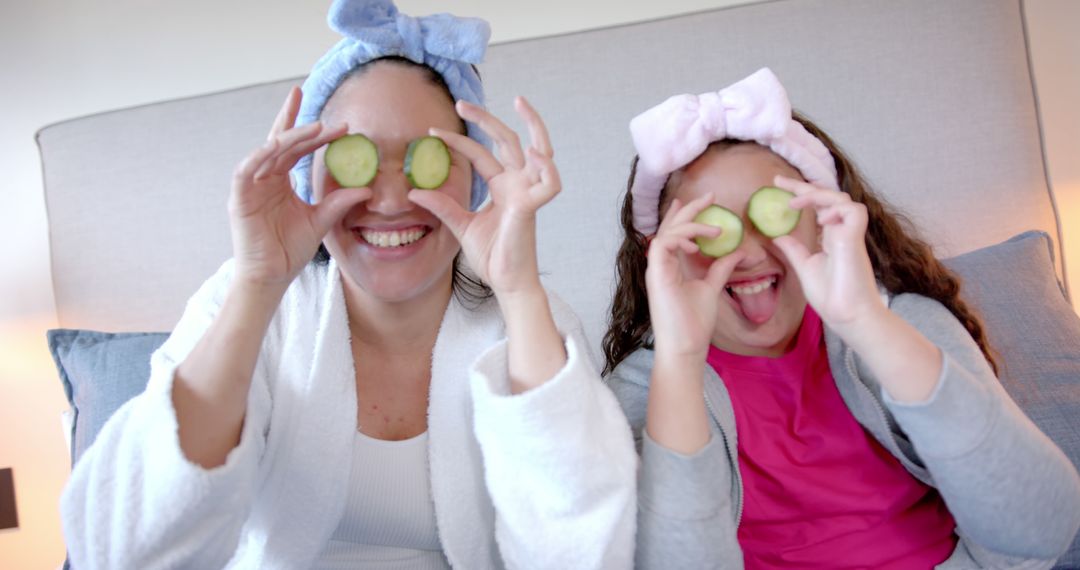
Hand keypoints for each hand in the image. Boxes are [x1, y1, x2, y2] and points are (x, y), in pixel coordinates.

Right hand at [228, 86, 370, 288]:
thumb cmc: (290, 249)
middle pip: (281, 140)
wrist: (272, 276)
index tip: (341, 125)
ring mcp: (250, 185)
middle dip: (295, 118)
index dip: (316, 133)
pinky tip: (277, 145)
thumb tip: (367, 187)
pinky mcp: (239, 197)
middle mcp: (265, 177)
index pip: (298, 148)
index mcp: (281, 179)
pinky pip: (246, 170)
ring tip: (314, 127)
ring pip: (268, 150)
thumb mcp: (321, 220)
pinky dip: (260, 156)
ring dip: (290, 136)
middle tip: (308, 94)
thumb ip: (340, 202)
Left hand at [407, 97, 559, 297]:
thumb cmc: (492, 255)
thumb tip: (413, 192)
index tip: (432, 131)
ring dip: (534, 125)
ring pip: (540, 150)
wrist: (505, 282)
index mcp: (503, 186)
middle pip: (508, 141)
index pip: (481, 154)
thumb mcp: (460, 225)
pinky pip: (550, 183)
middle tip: (461, 103)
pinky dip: (547, 167)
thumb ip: (442, 206)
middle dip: (486, 119)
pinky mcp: (532, 208)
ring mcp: (528, 193)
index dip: (458, 141)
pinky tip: (535, 153)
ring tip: (519, 103)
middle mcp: (517, 184)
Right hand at [646, 195, 744, 358]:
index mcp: (670, 267)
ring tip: (715, 229)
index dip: (684, 215)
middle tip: (710, 197)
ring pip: (666, 232)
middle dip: (689, 209)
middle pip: (669, 227)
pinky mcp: (656, 274)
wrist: (686, 345)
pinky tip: (697, 243)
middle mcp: (660, 265)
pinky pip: (662, 244)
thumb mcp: (711, 288)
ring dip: (690, 224)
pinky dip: (679, 238)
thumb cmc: (694, 323)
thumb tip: (736, 253)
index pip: (674, 233)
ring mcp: (656, 269)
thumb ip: (720, 269)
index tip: (702, 202)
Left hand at [771, 175, 884, 328]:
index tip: (778, 186)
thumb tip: (778, 237)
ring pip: (843, 199)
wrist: (847, 316)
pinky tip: (822, 220)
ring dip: (819, 196)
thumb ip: (794, 250)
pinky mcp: (855, 240)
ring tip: (797, 203)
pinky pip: (854, 211)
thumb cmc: (831, 295)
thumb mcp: (805, 267)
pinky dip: (836, 209)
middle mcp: (842, 232)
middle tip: (779, 182)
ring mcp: (850, 235)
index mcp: (832, 237)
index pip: (819, 206)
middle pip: (829, 197)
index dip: (801, 194)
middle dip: (804, 187)